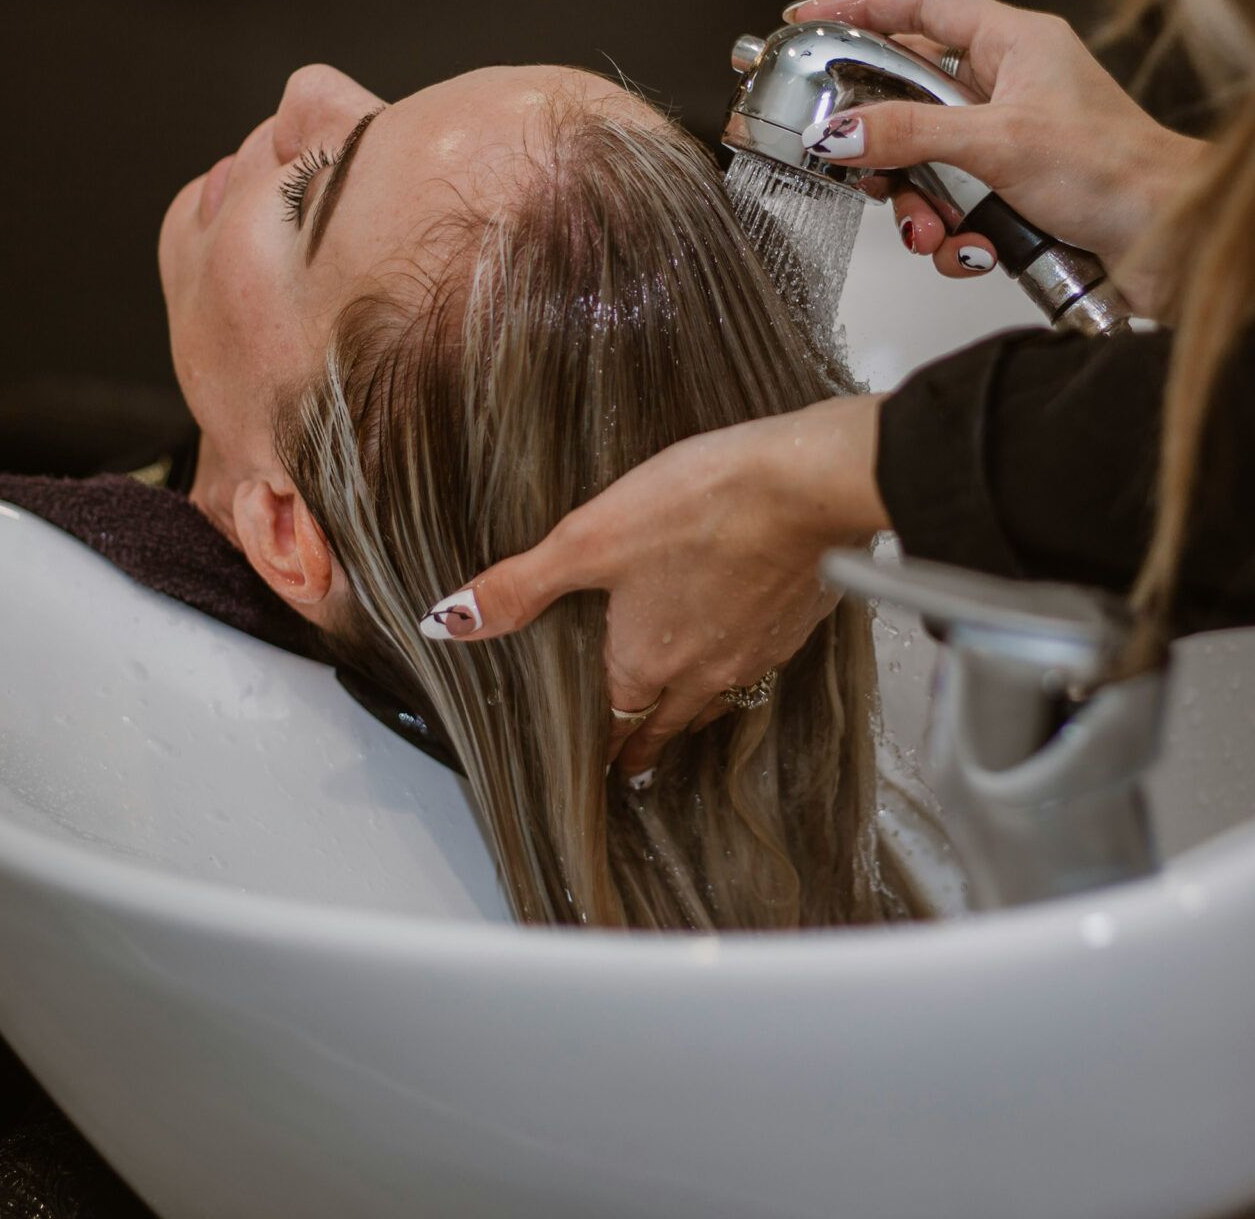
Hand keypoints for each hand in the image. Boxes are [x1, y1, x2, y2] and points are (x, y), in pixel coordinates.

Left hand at [414, 395, 889, 777]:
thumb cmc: (700, 506)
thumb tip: (448, 622)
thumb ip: (520, 585)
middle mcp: (701, 672)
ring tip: (684, 716)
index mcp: (645, 660)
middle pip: (668, 723)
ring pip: (717, 699)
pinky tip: (743, 643)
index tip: (601, 767)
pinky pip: (760, 663)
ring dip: (695, 712)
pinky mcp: (795, 624)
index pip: (617, 722)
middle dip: (647, 743)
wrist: (806, 488)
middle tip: (636, 762)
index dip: (605, 747)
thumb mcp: (590, 538)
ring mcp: (755, 652)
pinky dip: (742, 665)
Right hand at [788, 0, 1202, 288]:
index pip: (921, 3)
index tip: (807, 20)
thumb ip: (911, 136)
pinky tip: (974, 252)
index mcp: (1015, 43)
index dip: (860, 6)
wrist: (1175, 244)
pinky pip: (956, 209)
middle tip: (858, 166)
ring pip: (928, 163)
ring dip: (920, 206)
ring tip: (932, 231)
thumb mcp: (998, 144)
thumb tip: (841, 131)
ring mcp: (1014, 141)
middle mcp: (1013, 85)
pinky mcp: (1018, 193)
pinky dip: (954, 238)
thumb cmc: (1121, 174)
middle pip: (911, 96)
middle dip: (884, 145)